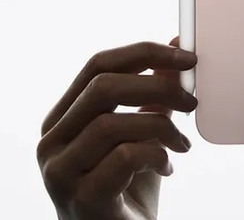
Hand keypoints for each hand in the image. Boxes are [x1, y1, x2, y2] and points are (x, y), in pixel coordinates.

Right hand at [37, 38, 197, 219]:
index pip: (97, 65)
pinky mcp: (81, 199)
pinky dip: (156, 155)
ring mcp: (60, 172)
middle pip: (102, 87)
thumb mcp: (144, 132)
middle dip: (157, 86)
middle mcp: (51, 142)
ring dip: (161, 127)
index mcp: (62, 118)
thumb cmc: (128, 188)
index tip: (186, 57)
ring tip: (181, 143)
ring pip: (112, 123)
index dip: (144, 53)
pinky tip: (167, 168)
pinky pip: (124, 157)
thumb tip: (176, 46)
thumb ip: (154, 93)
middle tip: (191, 99)